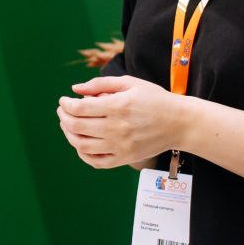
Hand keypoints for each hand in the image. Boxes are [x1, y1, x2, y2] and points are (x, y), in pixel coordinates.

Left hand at [56, 75, 189, 168]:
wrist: (180, 123)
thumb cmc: (155, 99)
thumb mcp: (131, 83)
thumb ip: (101, 84)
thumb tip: (75, 89)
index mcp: (118, 106)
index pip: (80, 108)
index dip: (66, 104)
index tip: (64, 100)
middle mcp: (117, 128)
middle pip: (76, 126)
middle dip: (64, 117)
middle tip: (63, 111)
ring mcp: (120, 146)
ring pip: (82, 145)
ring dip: (69, 134)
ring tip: (68, 125)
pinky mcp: (125, 158)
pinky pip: (95, 162)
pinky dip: (82, 153)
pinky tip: (81, 143)